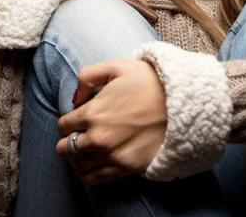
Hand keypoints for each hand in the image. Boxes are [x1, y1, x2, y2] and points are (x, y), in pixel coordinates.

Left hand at [56, 58, 166, 185]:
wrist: (181, 102)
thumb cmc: (148, 80)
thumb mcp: (115, 66)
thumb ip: (88, 76)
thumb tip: (76, 98)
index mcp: (92, 112)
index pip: (64, 124)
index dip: (67, 121)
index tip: (74, 119)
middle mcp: (98, 137)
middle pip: (65, 148)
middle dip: (67, 141)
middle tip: (74, 136)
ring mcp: (112, 155)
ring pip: (78, 166)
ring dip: (75, 159)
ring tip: (81, 152)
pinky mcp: (127, 168)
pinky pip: (96, 179)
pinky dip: (87, 176)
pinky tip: (87, 170)